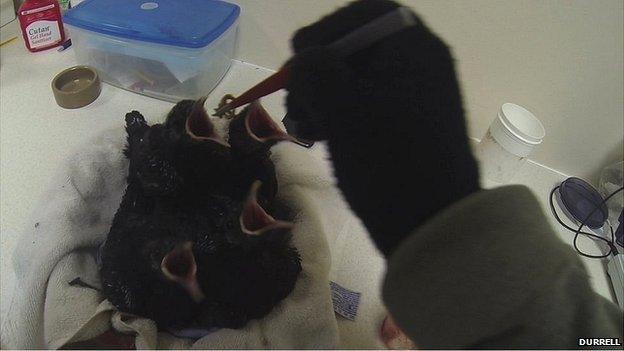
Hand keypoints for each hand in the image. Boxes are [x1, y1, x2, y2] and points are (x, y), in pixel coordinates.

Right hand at [285, 6, 479, 255]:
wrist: (430, 224)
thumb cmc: (389, 162)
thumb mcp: (345, 111)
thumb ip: (316, 70)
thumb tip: (303, 60)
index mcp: (414, 48)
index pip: (363, 15)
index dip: (325, 32)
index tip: (300, 63)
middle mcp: (418, 63)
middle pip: (356, 47)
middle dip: (318, 72)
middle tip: (295, 103)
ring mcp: (413, 94)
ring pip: (355, 78)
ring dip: (322, 96)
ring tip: (303, 127)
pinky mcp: (404, 123)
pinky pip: (363, 104)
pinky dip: (337, 114)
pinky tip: (319, 137)